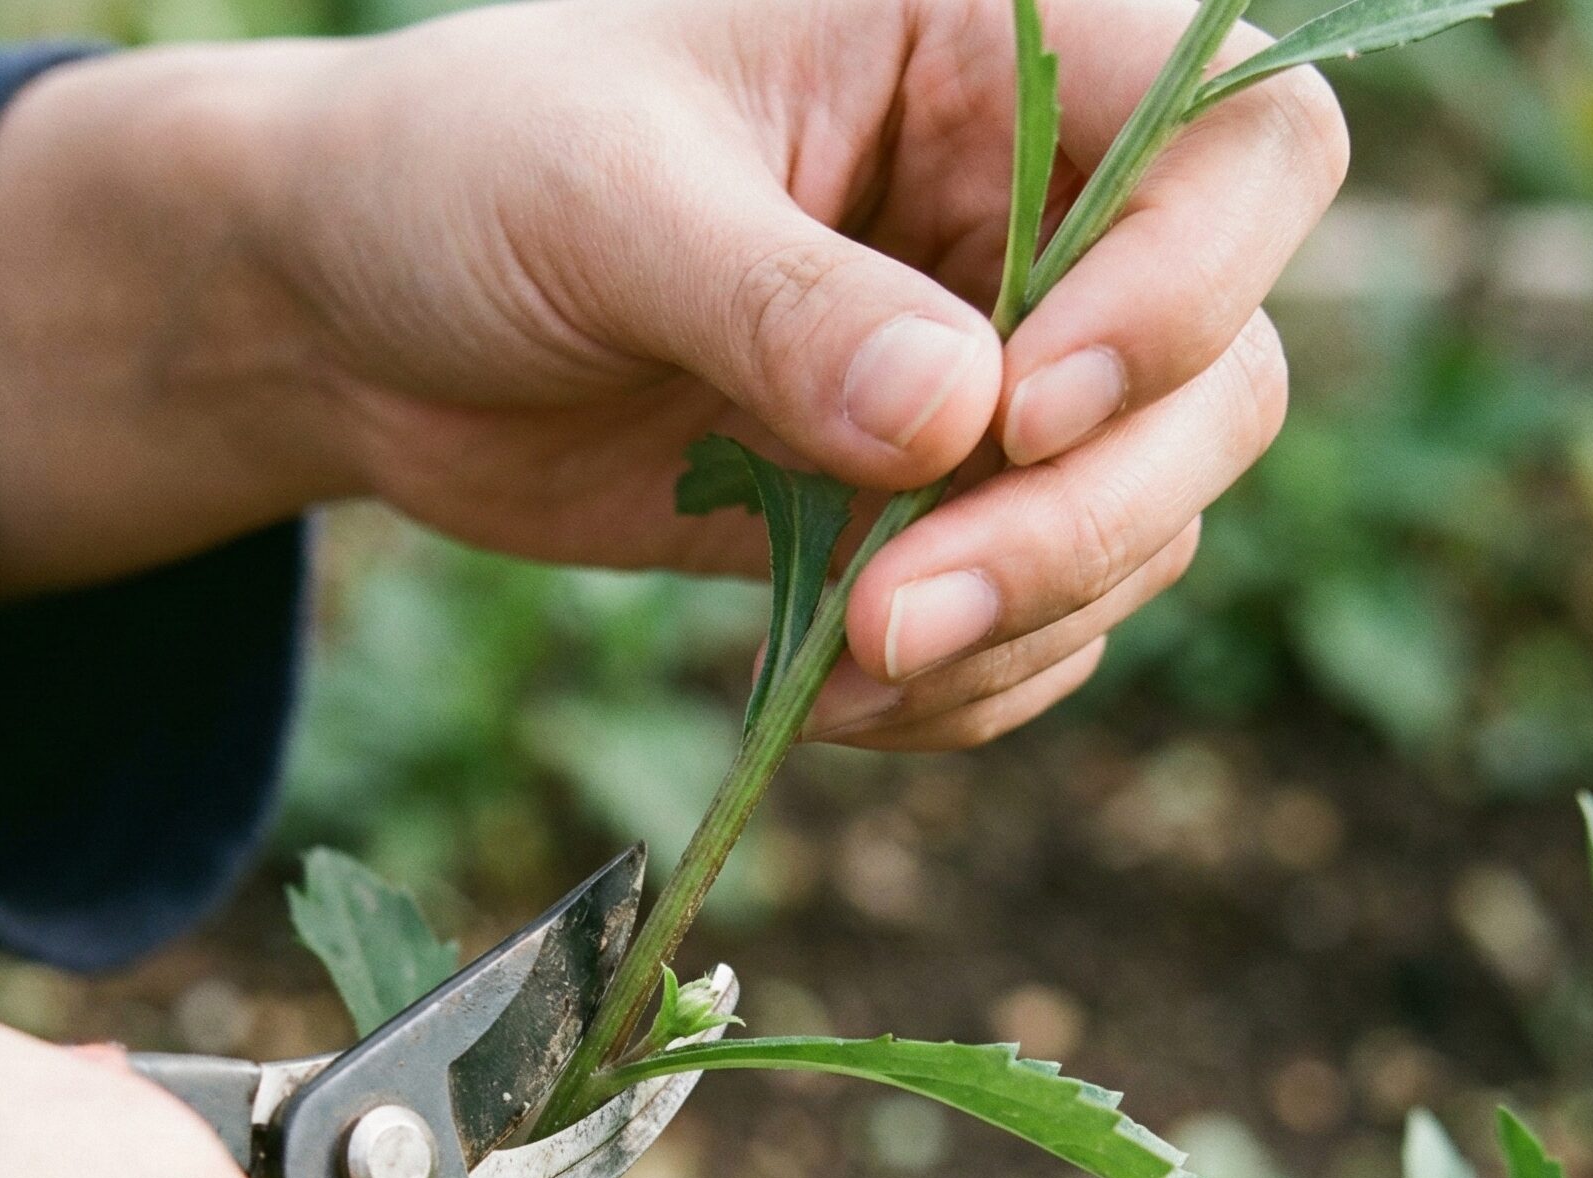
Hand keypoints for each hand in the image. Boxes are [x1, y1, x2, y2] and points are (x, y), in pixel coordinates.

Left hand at [0, 0, 1344, 751]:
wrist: (359, 322)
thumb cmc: (462, 181)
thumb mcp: (601, 199)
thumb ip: (779, 301)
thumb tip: (959, 422)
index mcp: (984, 48)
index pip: (1233, 145)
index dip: (1179, 289)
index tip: (1017, 409)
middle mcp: (1022, 213)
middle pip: (1211, 377)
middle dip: (1079, 521)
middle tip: (900, 616)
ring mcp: (983, 377)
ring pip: (1140, 520)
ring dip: (1022, 622)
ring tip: (847, 667)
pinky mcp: (917, 509)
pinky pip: (1034, 619)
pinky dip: (970, 684)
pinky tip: (838, 699)